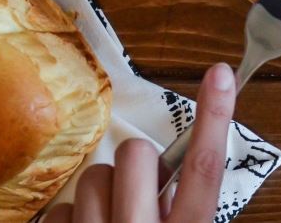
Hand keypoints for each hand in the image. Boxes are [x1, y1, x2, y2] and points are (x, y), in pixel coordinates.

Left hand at [44, 62, 237, 222]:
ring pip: (93, 176)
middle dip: (136, 165)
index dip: (214, 117)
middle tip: (138, 194)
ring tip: (110, 221)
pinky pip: (59, 210)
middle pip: (136, 153)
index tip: (220, 73)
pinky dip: (71, 220)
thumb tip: (172, 170)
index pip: (205, 166)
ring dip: (101, 195)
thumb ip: (186, 206)